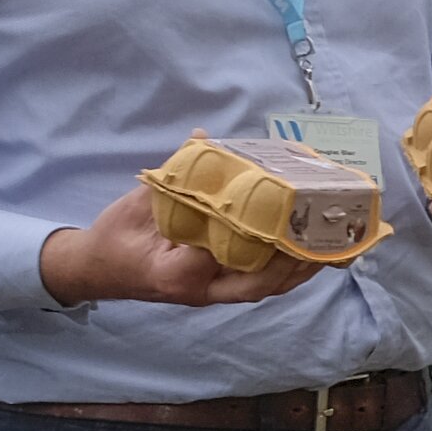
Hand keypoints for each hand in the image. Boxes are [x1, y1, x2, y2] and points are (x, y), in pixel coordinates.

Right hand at [41, 181, 328, 305]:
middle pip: (254, 282)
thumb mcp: (136, 206)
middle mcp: (199, 288)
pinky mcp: (219, 289)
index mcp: (173, 272)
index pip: (214, 257)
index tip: (264, 212)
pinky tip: (313, 253)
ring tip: (332, 245)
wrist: (99, 271)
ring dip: (299, 268)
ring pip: (264, 287)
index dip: (242, 236)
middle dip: (290, 260)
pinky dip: (288, 270)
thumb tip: (201, 138)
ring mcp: (212, 293)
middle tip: (320, 236)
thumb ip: (172, 175)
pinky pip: (260, 283)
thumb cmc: (118, 239)